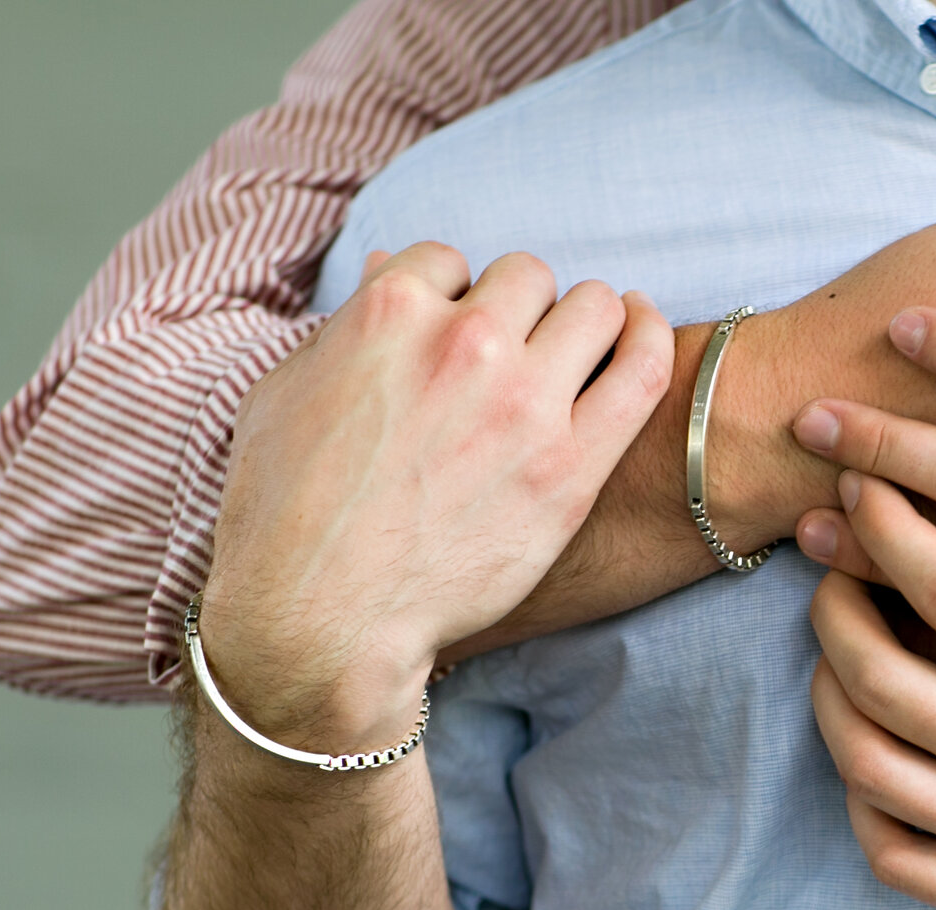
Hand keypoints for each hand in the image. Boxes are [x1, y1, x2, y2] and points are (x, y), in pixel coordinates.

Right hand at [200, 243, 670, 750]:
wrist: (323, 619)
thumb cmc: (286, 517)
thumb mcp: (285, 396)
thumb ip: (345, 329)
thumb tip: (388, 271)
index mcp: (389, 313)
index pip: (450, 263)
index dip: (455, 299)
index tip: (457, 339)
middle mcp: (464, 344)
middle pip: (527, 278)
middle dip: (520, 310)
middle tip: (516, 357)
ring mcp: (524, 403)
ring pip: (595, 308)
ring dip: (587, 323)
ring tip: (580, 353)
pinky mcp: (572, 466)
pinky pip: (645, 368)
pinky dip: (651, 338)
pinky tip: (642, 335)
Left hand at [807, 464, 935, 909]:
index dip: (893, 531)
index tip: (864, 487)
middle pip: (880, 676)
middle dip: (835, 605)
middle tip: (827, 562)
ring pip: (868, 768)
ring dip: (829, 698)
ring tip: (834, 651)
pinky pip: (895, 858)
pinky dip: (858, 804)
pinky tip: (869, 759)